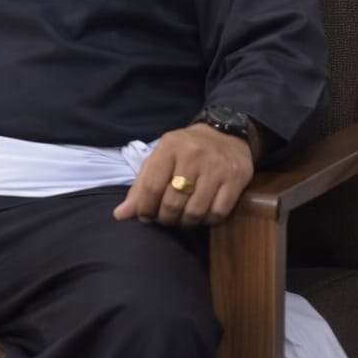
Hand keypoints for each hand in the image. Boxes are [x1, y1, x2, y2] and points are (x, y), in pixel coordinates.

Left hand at [113, 123, 254, 227]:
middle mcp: (193, 156)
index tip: (145, 216)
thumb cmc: (186, 150)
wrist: (227, 134)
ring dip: (185, 222)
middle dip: (165, 218)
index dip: (145, 209)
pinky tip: (201, 215)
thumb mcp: (160, 159)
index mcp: (169, 147)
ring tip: (181, 219)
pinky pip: (218, 213)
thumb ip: (140, 186)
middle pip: (173, 202)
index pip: (151, 186)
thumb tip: (120, 215)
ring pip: (195, 211)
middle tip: (165, 219)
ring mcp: (217, 168)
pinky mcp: (236, 180)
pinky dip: (206, 221)